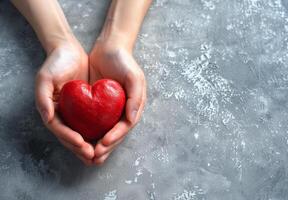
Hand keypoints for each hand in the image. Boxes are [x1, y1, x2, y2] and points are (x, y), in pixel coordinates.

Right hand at [35, 39, 93, 165]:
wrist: (69, 51)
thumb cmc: (56, 63)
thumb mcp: (45, 78)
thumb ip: (42, 98)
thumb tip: (48, 118)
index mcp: (51, 110)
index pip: (60, 130)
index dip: (70, 139)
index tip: (82, 145)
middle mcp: (62, 114)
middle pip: (71, 137)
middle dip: (82, 149)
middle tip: (94, 157)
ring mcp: (74, 112)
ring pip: (82, 134)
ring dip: (91, 146)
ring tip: (101, 156)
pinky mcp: (86, 108)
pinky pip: (92, 124)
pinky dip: (98, 133)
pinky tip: (106, 139)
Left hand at [89, 41, 146, 164]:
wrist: (109, 48)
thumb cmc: (124, 61)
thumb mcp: (134, 77)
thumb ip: (136, 98)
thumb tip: (132, 119)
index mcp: (133, 107)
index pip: (125, 127)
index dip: (115, 137)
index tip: (104, 144)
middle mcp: (123, 110)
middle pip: (115, 134)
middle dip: (106, 147)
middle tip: (94, 157)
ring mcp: (111, 109)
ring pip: (104, 131)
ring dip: (97, 144)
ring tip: (88, 156)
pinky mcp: (98, 105)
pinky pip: (94, 121)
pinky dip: (89, 132)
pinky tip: (81, 139)